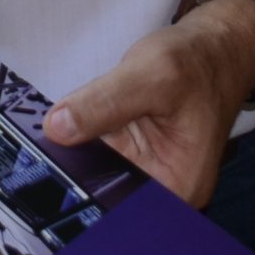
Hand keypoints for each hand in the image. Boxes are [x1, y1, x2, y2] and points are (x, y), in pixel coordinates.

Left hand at [41, 0, 254, 207]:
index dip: (80, 190)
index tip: (46, 168)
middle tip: (42, 145)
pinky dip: (80, 138)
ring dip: (72, 151)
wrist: (212, 49)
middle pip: (104, 192)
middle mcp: (162, 190)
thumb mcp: (150, 76)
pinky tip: (68, 123)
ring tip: (52, 132)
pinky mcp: (131, 153)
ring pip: (95, 172)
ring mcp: (145, 172)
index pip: (119, 205)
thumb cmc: (196, 64)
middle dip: (71, 168)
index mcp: (177, 188)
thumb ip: (104, 103)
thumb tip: (57, 128)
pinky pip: (96, 153)